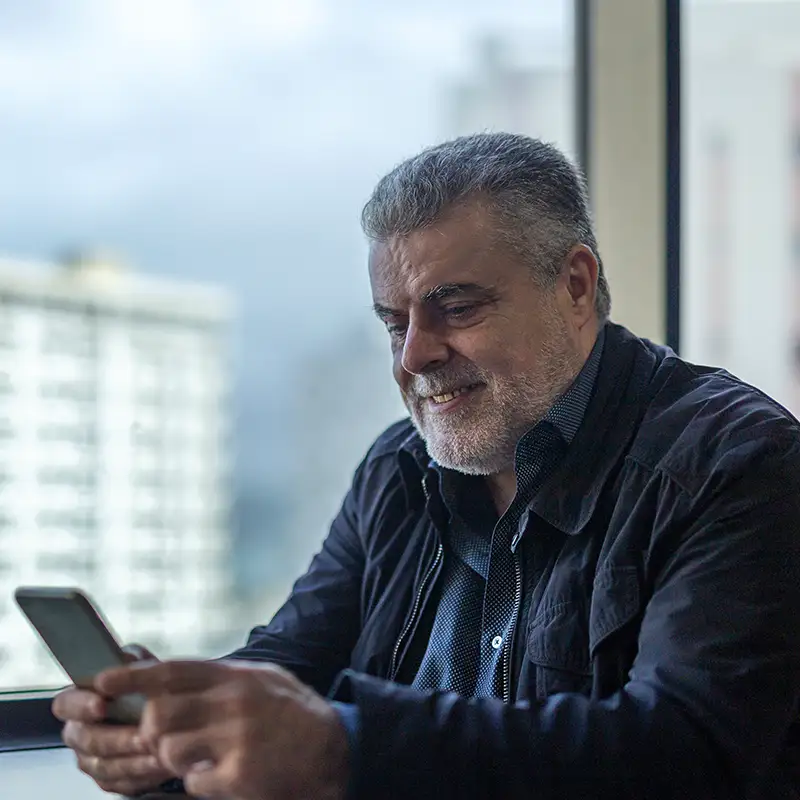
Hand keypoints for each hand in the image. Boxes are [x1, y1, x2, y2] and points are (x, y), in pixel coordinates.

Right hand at [52, 645, 175, 795]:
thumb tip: (124, 658)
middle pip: (86, 740)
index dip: (80, 705)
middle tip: (142, 735)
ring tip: (158, 752)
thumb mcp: (144, 666)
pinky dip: (141, 775)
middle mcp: (79, 732)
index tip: (102, 704)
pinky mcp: (109, 779)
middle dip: (116, 738)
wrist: (172, 714)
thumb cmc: (151, 686)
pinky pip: (120, 783)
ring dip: (132, 760)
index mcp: (80, 700)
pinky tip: (160, 765)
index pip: (65, 704)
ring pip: (104, 766)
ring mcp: (91, 759)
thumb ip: (132, 662)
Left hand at [95, 659, 350, 799]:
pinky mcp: (240, 775)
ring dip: (178, 758)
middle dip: (152, 730)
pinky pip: (194, 782)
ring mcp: (236, 740)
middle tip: (165, 737)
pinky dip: (202, 783)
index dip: (132, 677)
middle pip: (159, 714)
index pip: (172, 671)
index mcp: (237, 676)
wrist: (336, 750)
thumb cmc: (294, 713)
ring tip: (204, 755)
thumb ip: (222, 676)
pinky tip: (226, 774)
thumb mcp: (264, 678)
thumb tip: (172, 677)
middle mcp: (234, 703)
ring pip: (170, 750)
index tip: (101, 682)